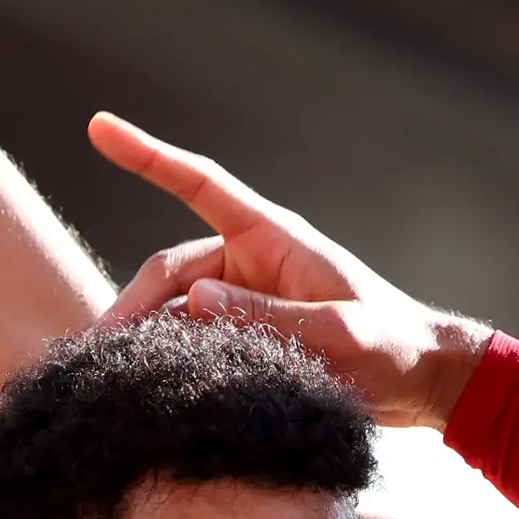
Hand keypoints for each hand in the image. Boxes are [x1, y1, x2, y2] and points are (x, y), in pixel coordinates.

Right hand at [86, 113, 490, 425]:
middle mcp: (249, 262)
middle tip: (98, 352)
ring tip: (116, 380)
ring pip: (174, 312)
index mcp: (272, 238)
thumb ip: (270, 315)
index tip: (100, 127)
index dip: (149, 156)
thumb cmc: (391, 345)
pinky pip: (193, 342)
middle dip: (131, 307)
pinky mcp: (245, 337)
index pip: (200, 185)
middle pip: (169, 272)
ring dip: (146, 341)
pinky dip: (170, 361)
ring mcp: (244, 300)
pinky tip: (148, 391)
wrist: (421, 381)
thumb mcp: (337, 331)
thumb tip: (196, 299)